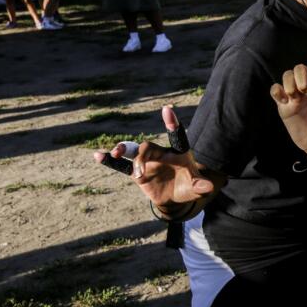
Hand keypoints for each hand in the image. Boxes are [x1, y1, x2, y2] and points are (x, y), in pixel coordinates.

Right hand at [92, 105, 223, 213]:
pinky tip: (98, 156)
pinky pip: (121, 165)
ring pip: (133, 151)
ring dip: (123, 150)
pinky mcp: (136, 172)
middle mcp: (160, 153)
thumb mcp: (198, 188)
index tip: (167, 109)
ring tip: (115, 153)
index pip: (176, 136)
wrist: (176, 197)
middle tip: (138, 169)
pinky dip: (110, 161)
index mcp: (178, 152)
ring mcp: (147, 161)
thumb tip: (209, 186)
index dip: (172, 124)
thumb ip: (202, 186)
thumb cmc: (189, 187)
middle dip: (141, 154)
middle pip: (148, 146)